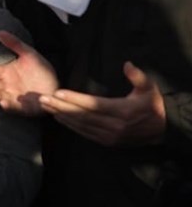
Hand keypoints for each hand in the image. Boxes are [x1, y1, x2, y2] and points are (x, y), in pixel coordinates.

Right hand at [0, 31, 58, 115]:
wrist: (57, 87)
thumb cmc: (42, 71)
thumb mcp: (29, 55)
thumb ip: (15, 44)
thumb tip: (0, 32)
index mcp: (6, 72)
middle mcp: (6, 85)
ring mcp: (13, 96)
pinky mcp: (21, 107)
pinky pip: (12, 106)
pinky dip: (7, 105)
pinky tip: (4, 102)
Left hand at [37, 61, 166, 146]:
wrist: (164, 130)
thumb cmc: (153, 105)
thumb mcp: (150, 88)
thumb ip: (137, 76)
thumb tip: (127, 64)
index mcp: (123, 111)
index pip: (94, 104)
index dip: (75, 99)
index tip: (58, 92)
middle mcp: (115, 125)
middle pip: (82, 115)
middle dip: (60, 106)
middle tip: (42, 99)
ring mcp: (110, 136)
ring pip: (81, 125)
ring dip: (62, 116)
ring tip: (46, 107)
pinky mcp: (108, 142)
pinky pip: (85, 133)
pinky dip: (71, 126)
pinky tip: (59, 118)